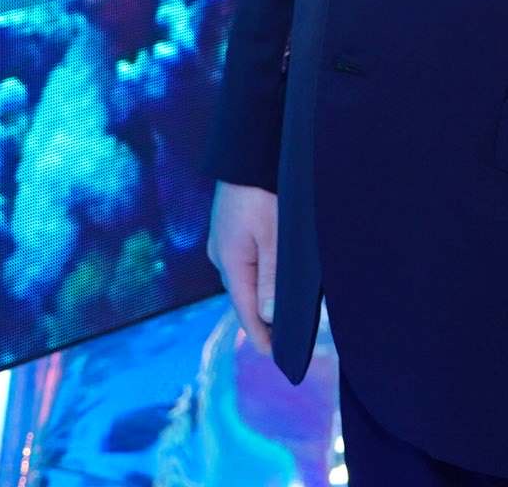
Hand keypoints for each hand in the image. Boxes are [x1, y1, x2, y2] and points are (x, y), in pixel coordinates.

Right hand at [205, 181, 277, 355]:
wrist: (249, 148)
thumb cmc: (264, 190)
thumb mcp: (275, 235)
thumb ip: (271, 277)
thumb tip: (266, 315)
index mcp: (230, 260)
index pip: (245, 310)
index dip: (261, 336)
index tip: (277, 359)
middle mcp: (221, 254)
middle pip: (243, 297)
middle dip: (262, 320)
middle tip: (285, 342)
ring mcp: (224, 240)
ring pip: (245, 277)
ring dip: (261, 296)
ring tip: (281, 317)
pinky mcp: (232, 227)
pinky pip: (246, 260)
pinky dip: (260, 275)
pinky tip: (273, 279)